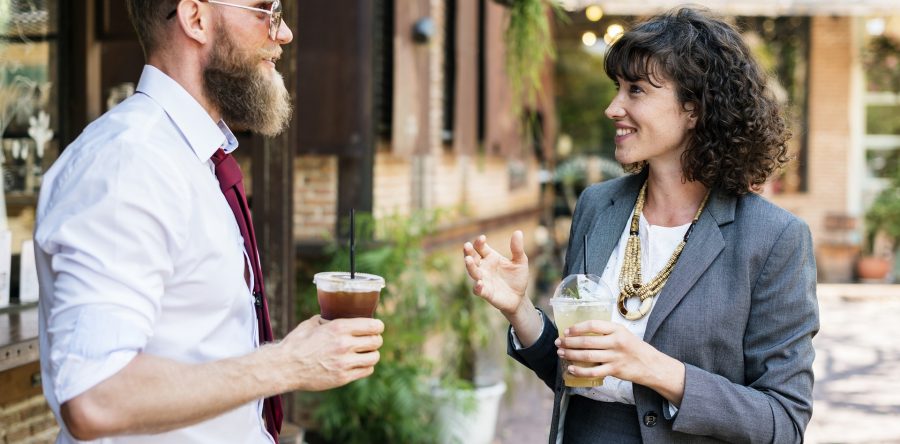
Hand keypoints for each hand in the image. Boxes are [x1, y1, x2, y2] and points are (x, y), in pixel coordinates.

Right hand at [278, 315, 383, 391]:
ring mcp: (345, 362)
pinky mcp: (343, 377)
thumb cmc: (296, 343)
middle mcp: (345, 344)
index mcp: (339, 328)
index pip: (373, 326)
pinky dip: (366, 366)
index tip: (377, 327)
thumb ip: (327, 320)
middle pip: (376, 341)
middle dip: (376, 339)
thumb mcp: (311, 323)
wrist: (285, 367)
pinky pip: (366, 370)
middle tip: (372, 340)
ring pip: (374, 357)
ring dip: (372, 354)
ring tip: (366, 353)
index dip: (378, 326)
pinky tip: (359, 363)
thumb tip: (334, 317)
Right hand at [462, 231, 529, 315]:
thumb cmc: (517, 277)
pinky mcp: (486, 293)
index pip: (480, 247)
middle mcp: (484, 267)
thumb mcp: (520, 261)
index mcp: (490, 257)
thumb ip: (517, 248)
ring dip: (470, 266)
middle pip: (472, 258)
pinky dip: (477, 287)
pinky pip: (478, 290)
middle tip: (466, 246)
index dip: (479, 242)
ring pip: (473, 272)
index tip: (482, 238)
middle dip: (468, 252)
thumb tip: (518, 232)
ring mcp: (483, 280)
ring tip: (468, 260)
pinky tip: (479, 283)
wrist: (519, 297)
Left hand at [554, 320, 682, 400]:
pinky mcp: (615, 370)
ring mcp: (615, 356)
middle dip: (569, 342)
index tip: (567, 331)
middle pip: (587, 341)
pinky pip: (593, 371)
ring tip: (561, 353)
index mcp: (616, 329)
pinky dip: (580, 371)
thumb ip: (605, 332)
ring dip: (571, 354)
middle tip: (559, 342)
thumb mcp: (622, 333)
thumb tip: (580, 332)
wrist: (651, 364)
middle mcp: (616, 341)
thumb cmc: (633, 347)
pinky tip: (571, 369)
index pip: (593, 325)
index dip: (577, 328)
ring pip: (588, 356)